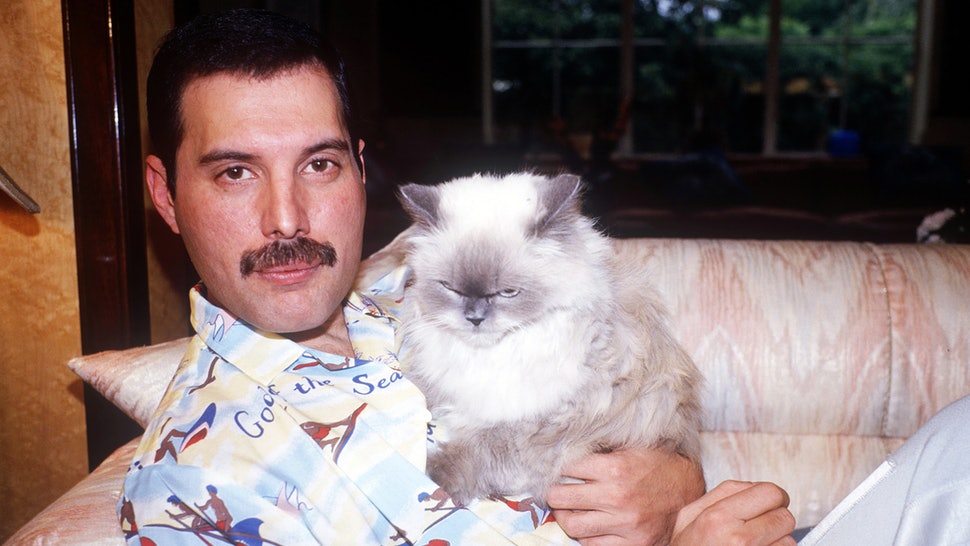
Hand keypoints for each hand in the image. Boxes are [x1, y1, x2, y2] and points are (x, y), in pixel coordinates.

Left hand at [546, 447, 705, 544]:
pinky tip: (590, 524)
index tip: (559, 471)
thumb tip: (565, 453)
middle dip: (554, 494)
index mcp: (615, 468)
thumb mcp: (629, 448)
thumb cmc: (657, 465)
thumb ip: (599, 452)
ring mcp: (625, 524)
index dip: (559, 469)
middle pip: (561, 498)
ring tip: (569, 510)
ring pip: (573, 526)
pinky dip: (587, 535)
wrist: (689, 490)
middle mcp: (617, 496)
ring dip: (565, 517)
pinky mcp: (633, 543)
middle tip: (556, 492)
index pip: (566, 469)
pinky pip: (593, 545)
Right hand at [671, 480, 796, 545]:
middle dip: (777, 519)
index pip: (769, 492)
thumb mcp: (687, 518)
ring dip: (778, 541)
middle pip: (785, 516)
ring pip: (789, 539)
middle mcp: (737, 538)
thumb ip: (718, 495)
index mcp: (718, 516)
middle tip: (764, 525)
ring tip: (756, 544)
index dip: (773, 497)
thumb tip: (752, 487)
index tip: (769, 504)